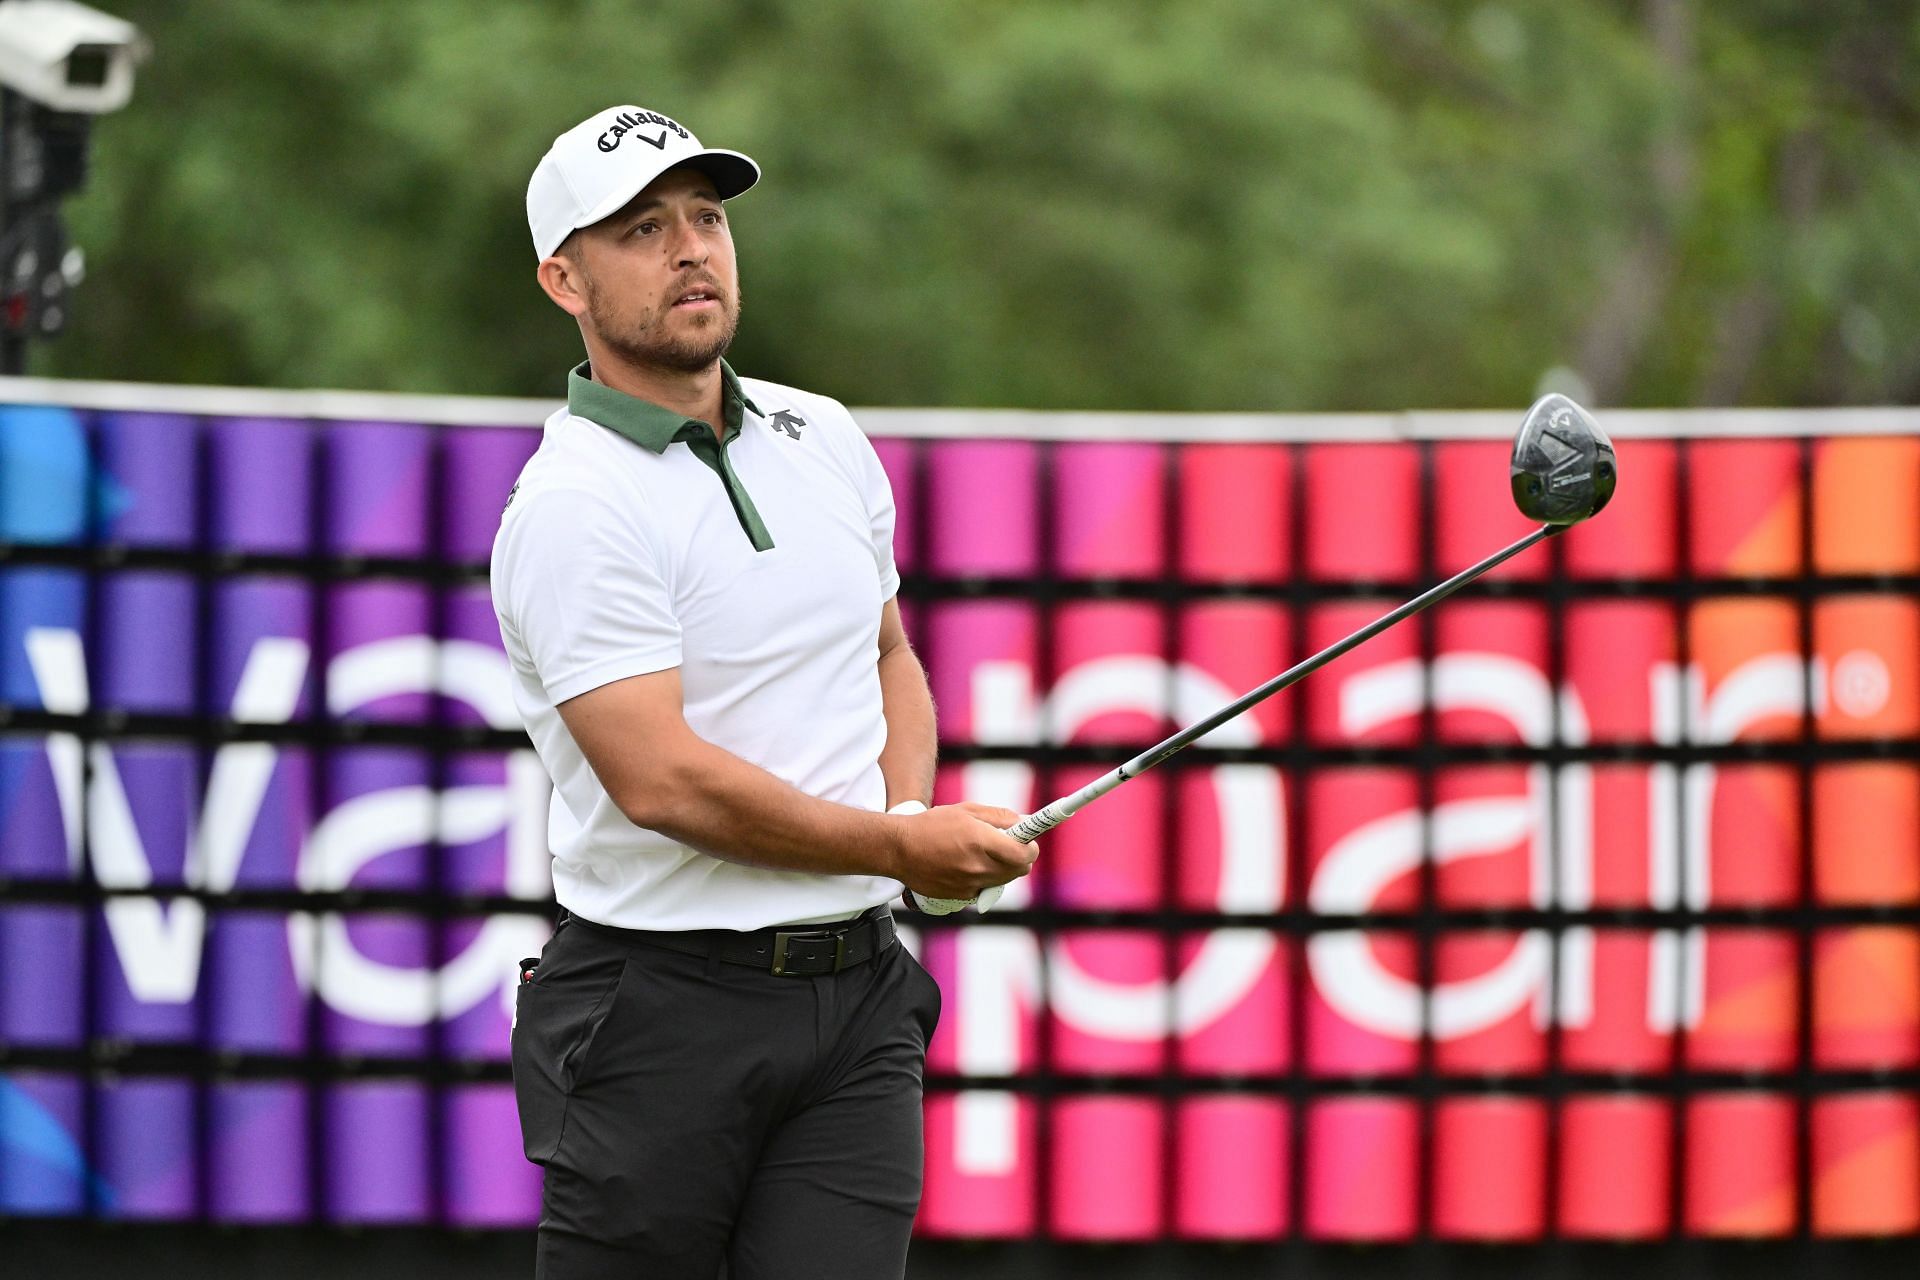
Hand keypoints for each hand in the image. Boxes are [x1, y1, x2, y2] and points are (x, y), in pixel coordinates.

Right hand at [888, 801, 1036, 901]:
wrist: (899, 849)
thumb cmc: (932, 825)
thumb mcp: (967, 810)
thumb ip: (1000, 817)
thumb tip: (1024, 823)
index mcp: (981, 841)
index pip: (1024, 854)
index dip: (1031, 847)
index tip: (1028, 841)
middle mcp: (977, 866)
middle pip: (1019, 870)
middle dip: (1020, 858)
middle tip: (1009, 846)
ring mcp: (969, 885)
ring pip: (1003, 881)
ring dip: (1003, 869)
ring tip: (985, 854)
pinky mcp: (961, 897)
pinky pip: (985, 889)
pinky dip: (984, 879)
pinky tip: (968, 866)